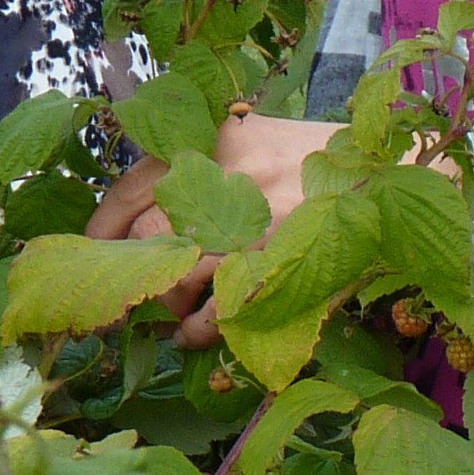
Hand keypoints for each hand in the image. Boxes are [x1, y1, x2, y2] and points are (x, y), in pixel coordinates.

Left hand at [86, 113, 340, 348]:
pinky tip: (192, 334)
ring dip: (163, 305)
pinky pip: (217, 311)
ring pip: (177, 279)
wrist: (382, 173)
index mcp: (208, 144)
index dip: (102, 228)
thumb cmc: (310, 158)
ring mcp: (250, 228)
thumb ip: (199, 166)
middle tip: (122, 293)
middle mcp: (223, 184)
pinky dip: (197, 330)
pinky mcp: (275, 268)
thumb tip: (144, 215)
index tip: (91, 250)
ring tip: (164, 316)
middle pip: (147, 239)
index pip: (130, 189)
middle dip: (130, 273)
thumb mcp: (248, 139)